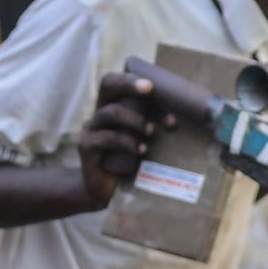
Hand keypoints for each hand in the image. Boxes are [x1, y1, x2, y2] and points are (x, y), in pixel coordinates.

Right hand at [74, 71, 158, 208]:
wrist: (105, 190)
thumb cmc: (128, 161)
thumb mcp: (142, 138)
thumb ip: (153, 123)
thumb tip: (181, 118)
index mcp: (111, 106)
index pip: (115, 81)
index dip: (132, 79)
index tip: (152, 87)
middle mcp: (98, 113)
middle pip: (107, 84)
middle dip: (130, 84)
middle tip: (150, 91)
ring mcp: (90, 129)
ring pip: (110, 112)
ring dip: (135, 119)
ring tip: (150, 132)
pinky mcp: (86, 147)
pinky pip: (107, 138)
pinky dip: (127, 142)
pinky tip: (141, 150)